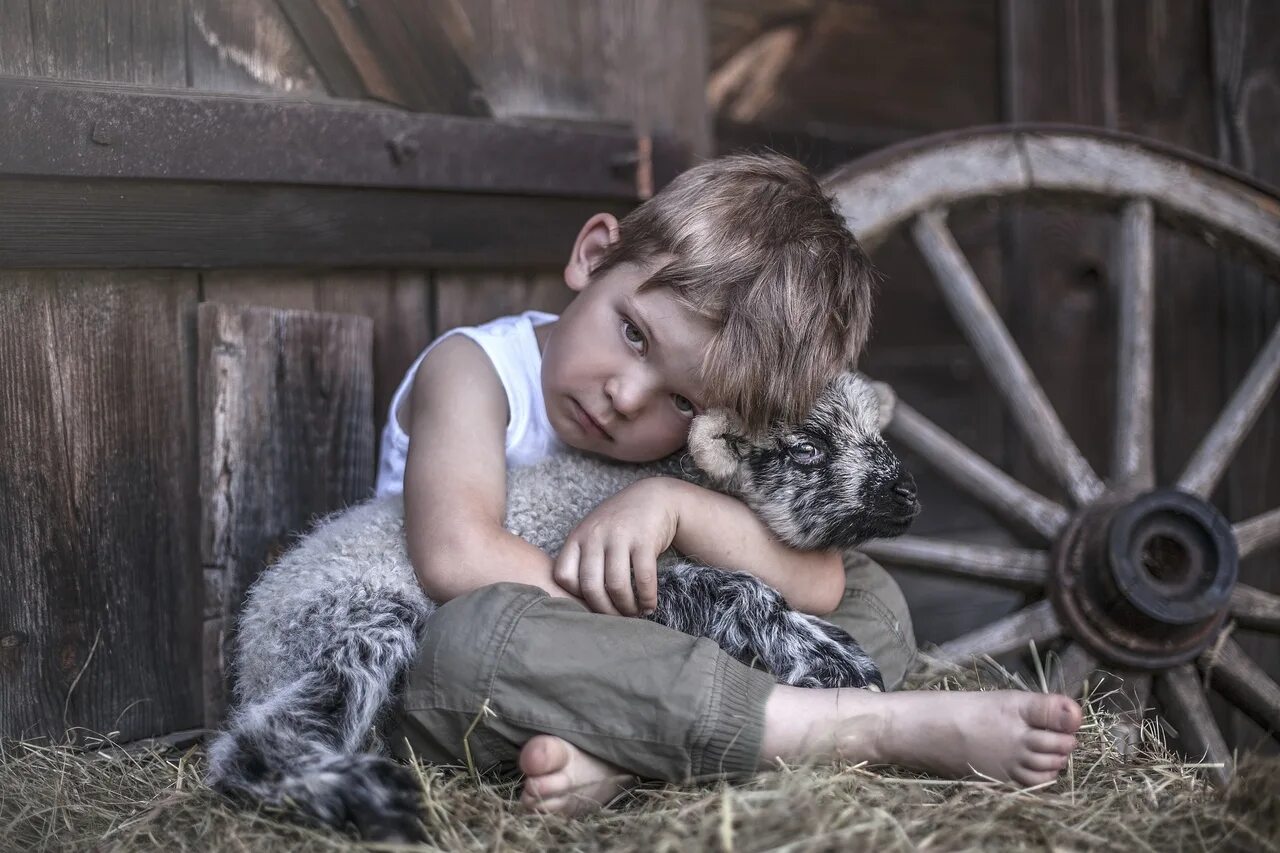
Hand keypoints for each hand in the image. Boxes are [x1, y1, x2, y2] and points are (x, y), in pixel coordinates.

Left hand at [553, 478, 679, 616]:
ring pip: (616, 585)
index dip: (575, 596)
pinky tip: (649, 604)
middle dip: (604, 610)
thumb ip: (583, 559)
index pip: (564, 576)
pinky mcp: (644, 540)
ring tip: (634, 613)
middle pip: (591, 586)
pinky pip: (643, 578)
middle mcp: (595, 535)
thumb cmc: (620, 523)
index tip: (592, 603)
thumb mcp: (593, 533)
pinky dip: (647, 598)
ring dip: (626, 607)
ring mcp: (619, 536)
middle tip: (616, 619)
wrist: (654, 497)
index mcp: (578, 537)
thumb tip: (577, 603)